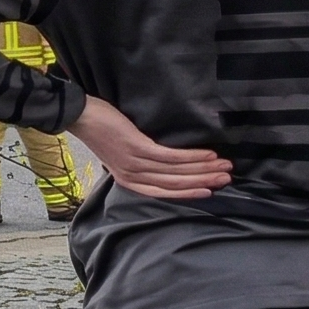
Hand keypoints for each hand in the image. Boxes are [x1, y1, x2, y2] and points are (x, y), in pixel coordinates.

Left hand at [67, 95, 231, 199]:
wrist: (81, 115)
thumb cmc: (102, 131)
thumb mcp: (121, 154)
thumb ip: (141, 164)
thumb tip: (166, 165)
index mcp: (129, 180)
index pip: (165, 192)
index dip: (190, 193)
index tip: (211, 191)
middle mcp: (133, 176)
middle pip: (175, 184)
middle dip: (204, 181)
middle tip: (227, 178)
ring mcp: (135, 163)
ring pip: (176, 172)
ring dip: (204, 169)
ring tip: (224, 166)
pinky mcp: (137, 148)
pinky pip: (170, 156)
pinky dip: (192, 156)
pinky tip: (208, 154)